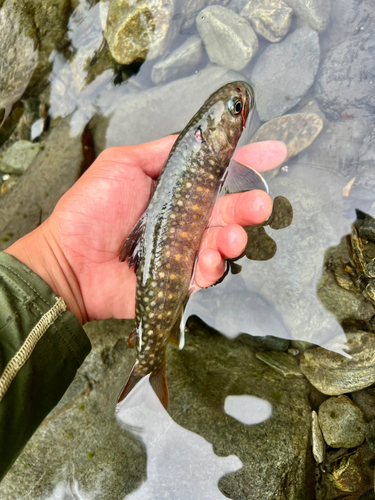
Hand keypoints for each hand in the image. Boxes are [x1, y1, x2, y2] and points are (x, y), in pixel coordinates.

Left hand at [5, 137, 286, 323]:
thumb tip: (198, 137)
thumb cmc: (91, 209)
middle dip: (249, 205)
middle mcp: (186, 219)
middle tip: (261, 203)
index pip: (217, 174)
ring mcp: (185, 250)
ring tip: (234, 235)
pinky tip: (212, 258)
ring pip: (223, 241)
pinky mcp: (181, 279)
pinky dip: (215, 265)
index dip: (246, 164)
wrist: (69, 259)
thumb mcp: (124, 163)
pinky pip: (207, 273)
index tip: (273, 153)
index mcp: (176, 190)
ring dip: (235, 236)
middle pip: (228, 210)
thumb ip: (162, 151)